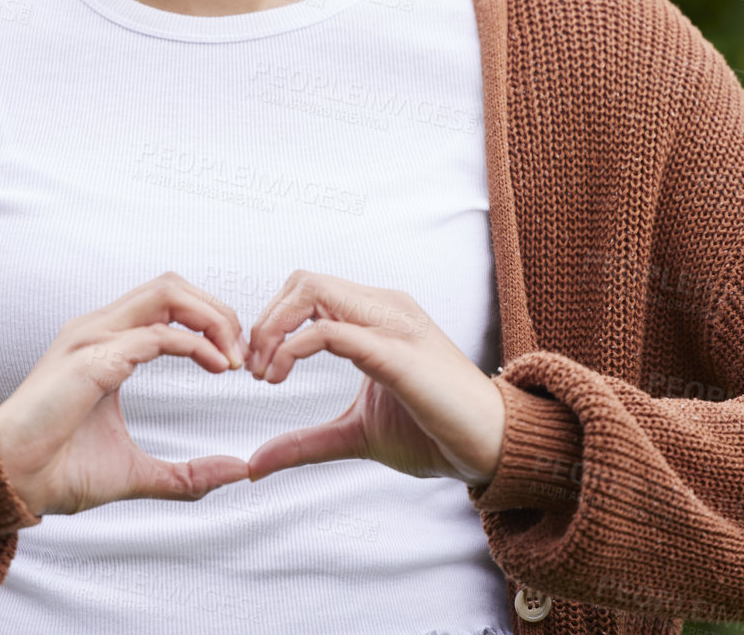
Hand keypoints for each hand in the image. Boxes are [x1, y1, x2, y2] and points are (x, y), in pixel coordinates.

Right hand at [0, 272, 250, 518]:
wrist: (12, 482)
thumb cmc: (60, 471)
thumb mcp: (137, 471)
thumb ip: (186, 474)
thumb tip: (237, 472)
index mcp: (106, 343)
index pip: (168, 304)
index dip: (210, 322)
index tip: (234, 363)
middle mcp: (99, 328)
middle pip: (173, 285)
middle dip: (218, 310)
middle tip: (241, 355)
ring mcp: (93, 337)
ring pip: (167, 291)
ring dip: (211, 317)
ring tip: (231, 357)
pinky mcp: (92, 357)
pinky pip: (156, 334)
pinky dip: (195, 344)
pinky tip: (214, 366)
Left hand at [242, 270, 506, 486]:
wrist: (490, 448)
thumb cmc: (432, 433)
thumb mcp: (355, 435)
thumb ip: (305, 442)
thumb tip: (255, 464)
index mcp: (376, 316)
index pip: (307, 290)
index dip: (271, 322)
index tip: (255, 368)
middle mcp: (383, 307)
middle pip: (302, 281)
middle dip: (265, 321)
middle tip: (253, 369)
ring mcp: (392, 323)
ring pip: (311, 290)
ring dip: (273, 328)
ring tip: (265, 374)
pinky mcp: (396, 353)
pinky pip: (332, 330)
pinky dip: (293, 348)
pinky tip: (281, 376)